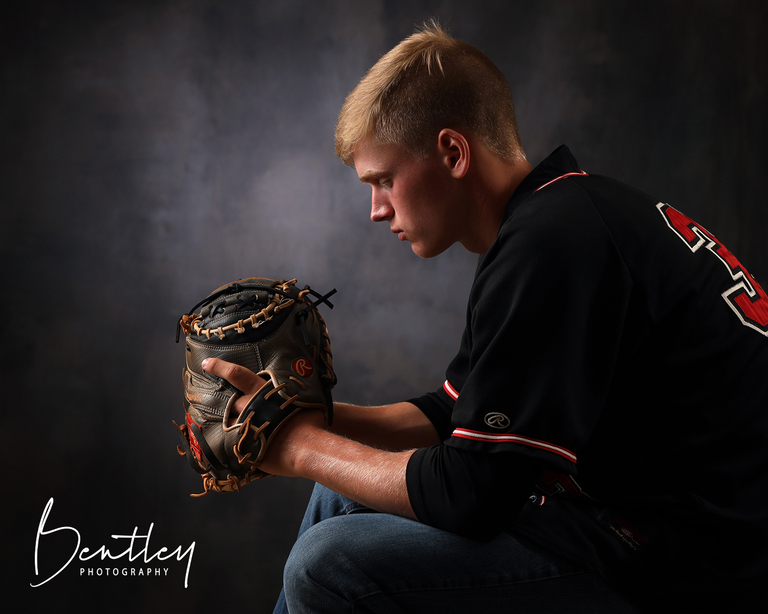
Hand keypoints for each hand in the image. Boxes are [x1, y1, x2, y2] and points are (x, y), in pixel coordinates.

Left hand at [201, 357, 324, 476]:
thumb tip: (305, 374)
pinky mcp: (247, 448)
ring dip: (231, 423)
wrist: (306, 447)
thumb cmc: (310, 420)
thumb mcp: (306, 397)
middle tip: (205, 396)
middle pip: (230, 402)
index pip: (237, 374)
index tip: (206, 363)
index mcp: (263, 392)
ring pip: (231, 423)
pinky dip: (236, 445)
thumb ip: (297, 389)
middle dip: (217, 400)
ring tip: (225, 426)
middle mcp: (250, 407)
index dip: (220, 367)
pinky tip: (237, 447)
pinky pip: (237, 445)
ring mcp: (247, 428)